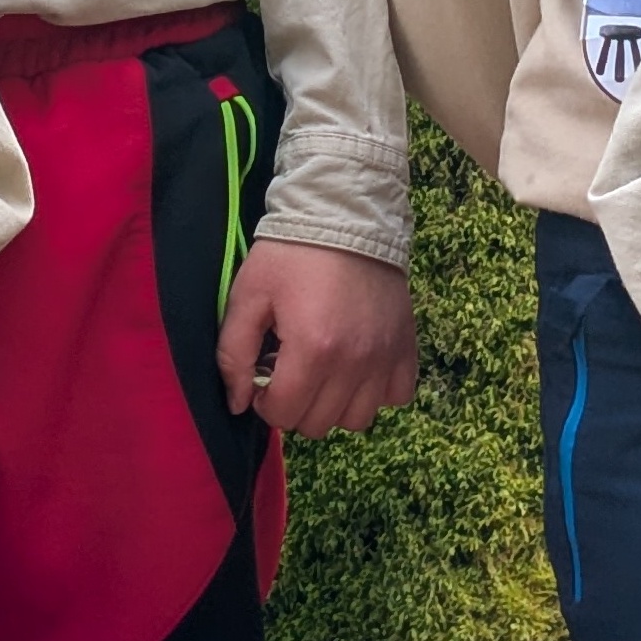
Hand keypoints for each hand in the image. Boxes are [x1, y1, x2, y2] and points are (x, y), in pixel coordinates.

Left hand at [220, 238, 418, 437]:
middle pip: (318, 424)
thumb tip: (237, 403)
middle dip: (295, 406)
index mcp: (312, 350)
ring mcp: (385, 358)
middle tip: (289, 373)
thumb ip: (234, 356)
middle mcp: (355, 363)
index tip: (263, 379)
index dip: (263, 403)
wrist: (345, 216)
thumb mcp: (247, 298)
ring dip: (334, 406)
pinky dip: (376, 392)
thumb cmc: (290, 255)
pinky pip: (397, 396)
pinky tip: (357, 370)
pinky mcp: (406, 347)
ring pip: (358, 419)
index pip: (283, 414)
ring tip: (323, 375)